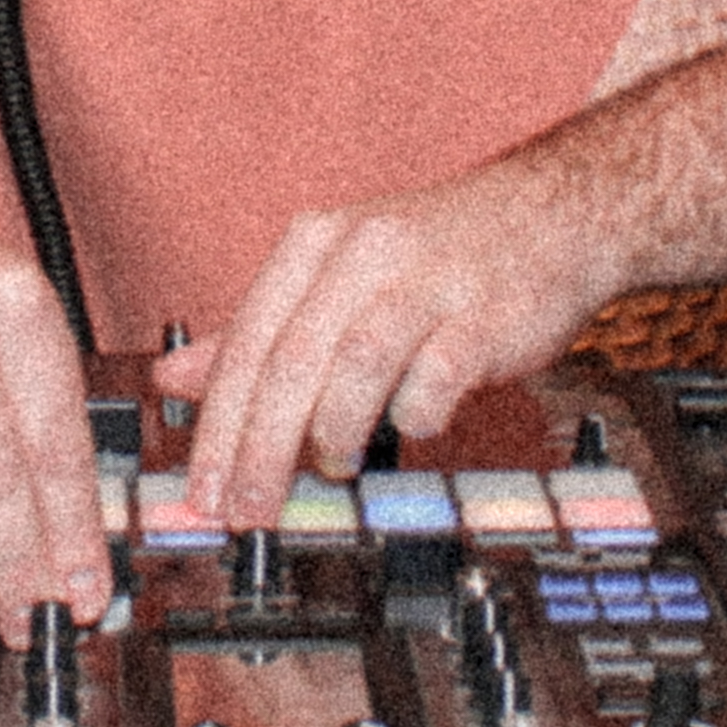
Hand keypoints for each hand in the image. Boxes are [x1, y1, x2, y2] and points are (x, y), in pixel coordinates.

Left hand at [154, 172, 613, 527]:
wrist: (554, 214)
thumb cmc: (435, 258)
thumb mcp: (334, 278)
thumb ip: (257, 334)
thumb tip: (172, 380)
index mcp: (315, 244)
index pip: (246, 344)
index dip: (217, 426)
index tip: (203, 493)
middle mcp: (364, 253)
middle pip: (291, 362)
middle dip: (260, 449)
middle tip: (247, 511)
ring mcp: (428, 280)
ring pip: (356, 364)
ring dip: (334, 431)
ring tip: (331, 469)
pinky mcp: (486, 314)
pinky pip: (437, 376)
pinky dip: (415, 413)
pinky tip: (412, 427)